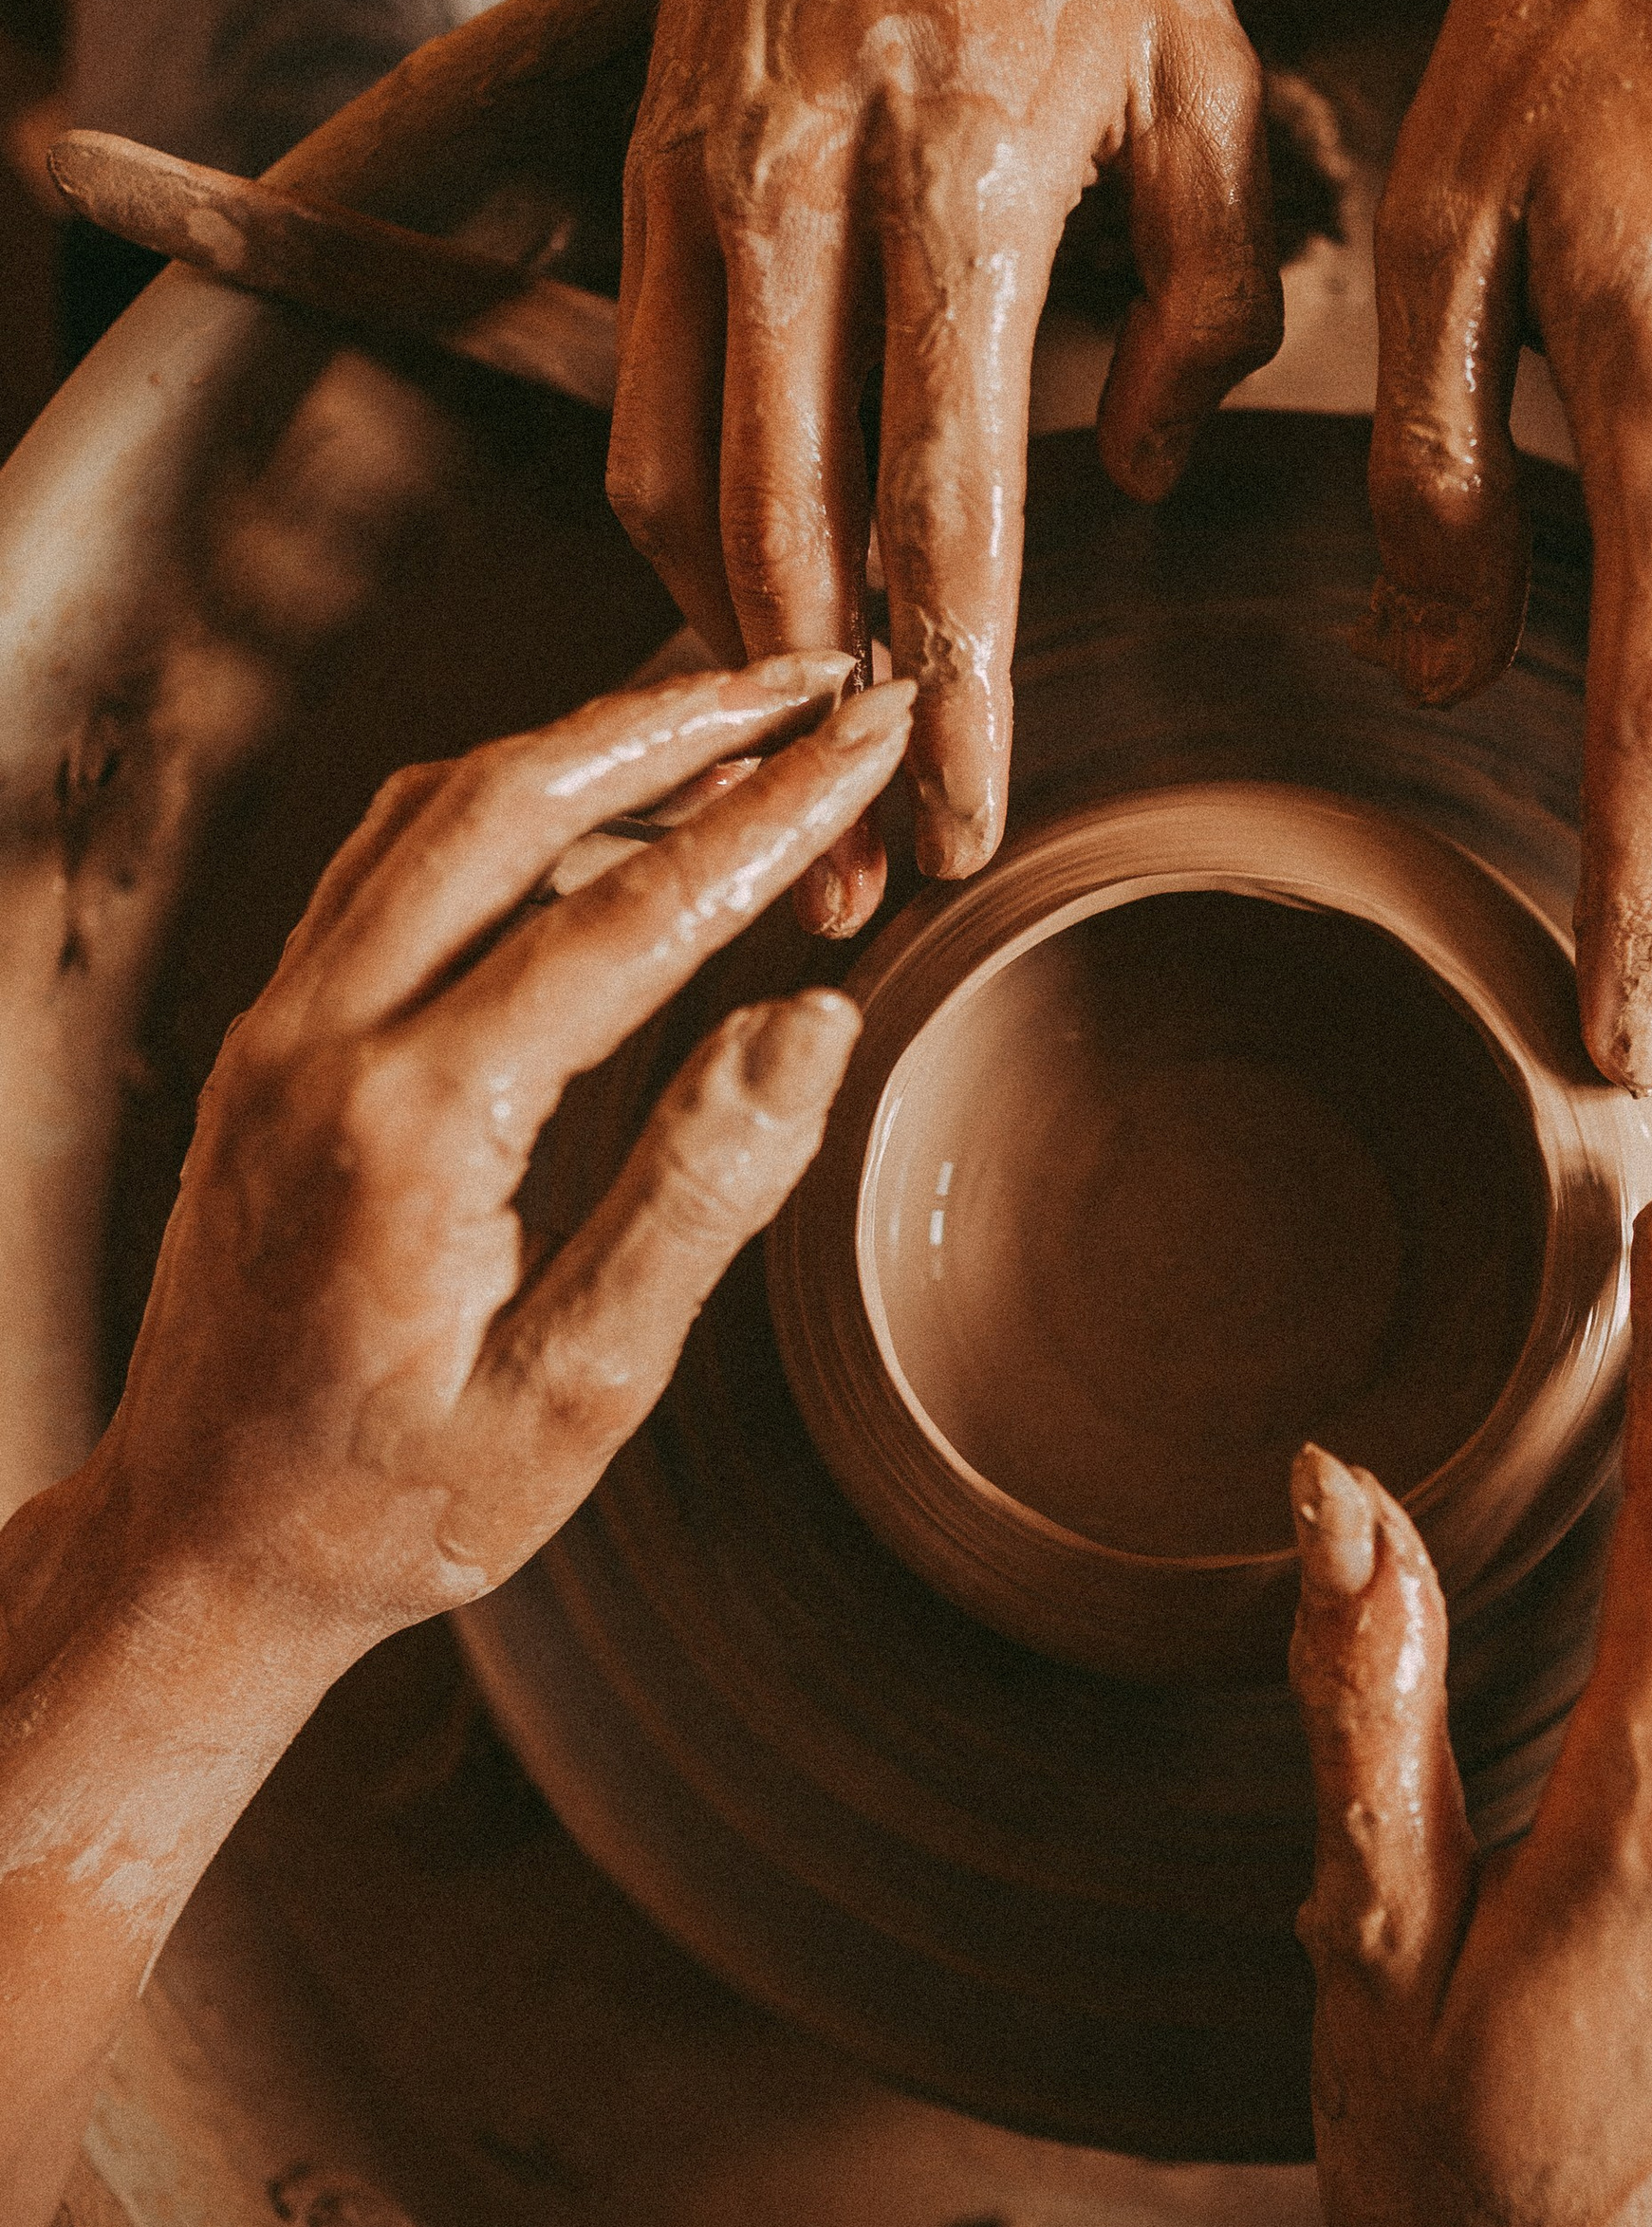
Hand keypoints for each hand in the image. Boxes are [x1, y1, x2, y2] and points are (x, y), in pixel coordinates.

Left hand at [83, 656, 910, 1653]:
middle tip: (814, 678)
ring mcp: (278, 1028)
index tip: (871, 740)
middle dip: (680, 722)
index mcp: (412, 1128)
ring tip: (727, 716)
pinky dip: (500, 803)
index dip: (768, 816)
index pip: (628, 916)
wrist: (205, 1547)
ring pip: (433, 809)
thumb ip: (697, 1195)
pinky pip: (382, 863)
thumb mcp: (579, 1394)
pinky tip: (588, 811)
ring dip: (585, 744)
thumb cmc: (399, 1504)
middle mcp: (321, 1041)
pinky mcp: (269, 1039)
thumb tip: (811, 1024)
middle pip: (511, 802)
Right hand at [604, 0, 1281, 924]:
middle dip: (808, 741)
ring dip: (723, 668)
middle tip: (851, 894)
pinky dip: (684, 553)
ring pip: (679, 495)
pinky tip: (743, 637)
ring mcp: (697, 197)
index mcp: (962, 178)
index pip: (944, 502)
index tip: (954, 830)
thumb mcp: (1210, 71)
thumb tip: (1130, 483)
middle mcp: (801, 198)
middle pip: (781, 537)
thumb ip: (1201, 296)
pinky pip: (644, 420)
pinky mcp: (639, 195)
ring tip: (779, 800)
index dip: (945, 692)